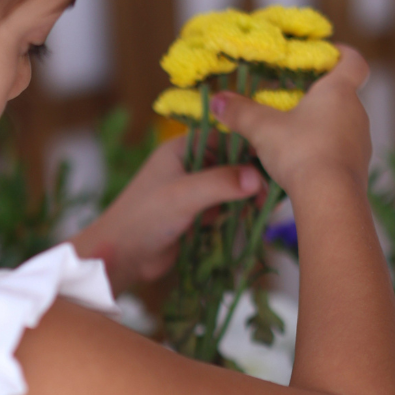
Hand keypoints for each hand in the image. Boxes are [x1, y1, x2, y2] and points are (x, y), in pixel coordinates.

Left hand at [71, 134, 264, 290]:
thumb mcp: (184, 195)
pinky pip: (226, 209)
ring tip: (266, 211)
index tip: (273, 166)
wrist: (121, 256)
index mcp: (183, 149)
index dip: (250, 150)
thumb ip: (221, 183)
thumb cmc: (144, 218)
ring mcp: (193, 190)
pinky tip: (255, 222)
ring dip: (248, 198)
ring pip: (232, 188)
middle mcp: (190, 165)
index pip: (226, 138)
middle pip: (233, 164)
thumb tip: (258, 177)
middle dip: (252, 178)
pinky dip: (239, 214)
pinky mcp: (196, 214)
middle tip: (270, 196)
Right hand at [210, 46, 371, 197]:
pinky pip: (340, 150)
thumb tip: (217, 100)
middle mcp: (356, 112)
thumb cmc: (300, 151)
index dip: (343, 54)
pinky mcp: (357, 166)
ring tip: (291, 135)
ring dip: (320, 125)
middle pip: (342, 95)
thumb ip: (240, 112)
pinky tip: (301, 163)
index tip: (329, 53)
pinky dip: (323, 150)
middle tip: (292, 99)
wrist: (330, 197)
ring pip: (341, 124)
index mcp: (338, 92)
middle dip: (318, 96)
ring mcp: (360, 141)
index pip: (354, 62)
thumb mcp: (262, 129)